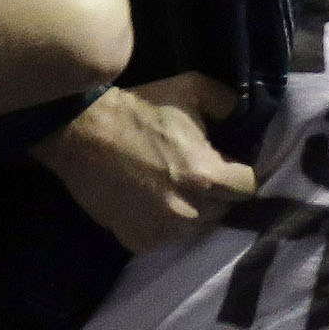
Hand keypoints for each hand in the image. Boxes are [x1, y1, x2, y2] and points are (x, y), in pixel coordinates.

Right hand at [34, 73, 253, 252]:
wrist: (81, 133)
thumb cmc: (138, 109)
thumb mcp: (190, 88)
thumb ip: (227, 102)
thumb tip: (245, 116)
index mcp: (206, 175)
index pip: (247, 187)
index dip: (239, 173)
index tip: (228, 164)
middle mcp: (188, 210)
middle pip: (223, 209)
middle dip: (216, 193)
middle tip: (196, 174)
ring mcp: (163, 230)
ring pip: (195, 227)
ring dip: (190, 210)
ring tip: (172, 188)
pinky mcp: (139, 241)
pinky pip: (166, 238)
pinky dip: (163, 224)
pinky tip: (150, 201)